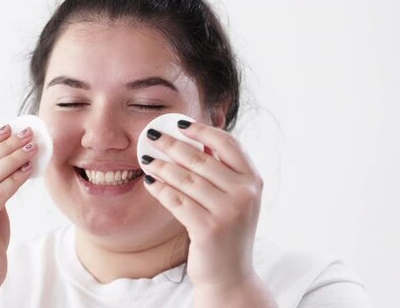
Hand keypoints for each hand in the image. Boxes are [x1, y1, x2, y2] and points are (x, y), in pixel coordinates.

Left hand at [141, 121, 262, 289]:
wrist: (231, 275)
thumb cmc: (227, 231)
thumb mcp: (235, 198)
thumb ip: (222, 171)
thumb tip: (191, 141)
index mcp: (253, 181)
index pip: (228, 144)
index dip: (203, 130)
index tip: (180, 124)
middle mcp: (245, 194)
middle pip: (201, 159)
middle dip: (172, 145)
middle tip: (152, 136)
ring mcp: (228, 212)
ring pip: (185, 179)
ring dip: (161, 166)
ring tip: (146, 159)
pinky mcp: (208, 229)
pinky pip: (176, 201)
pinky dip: (160, 189)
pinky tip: (150, 182)